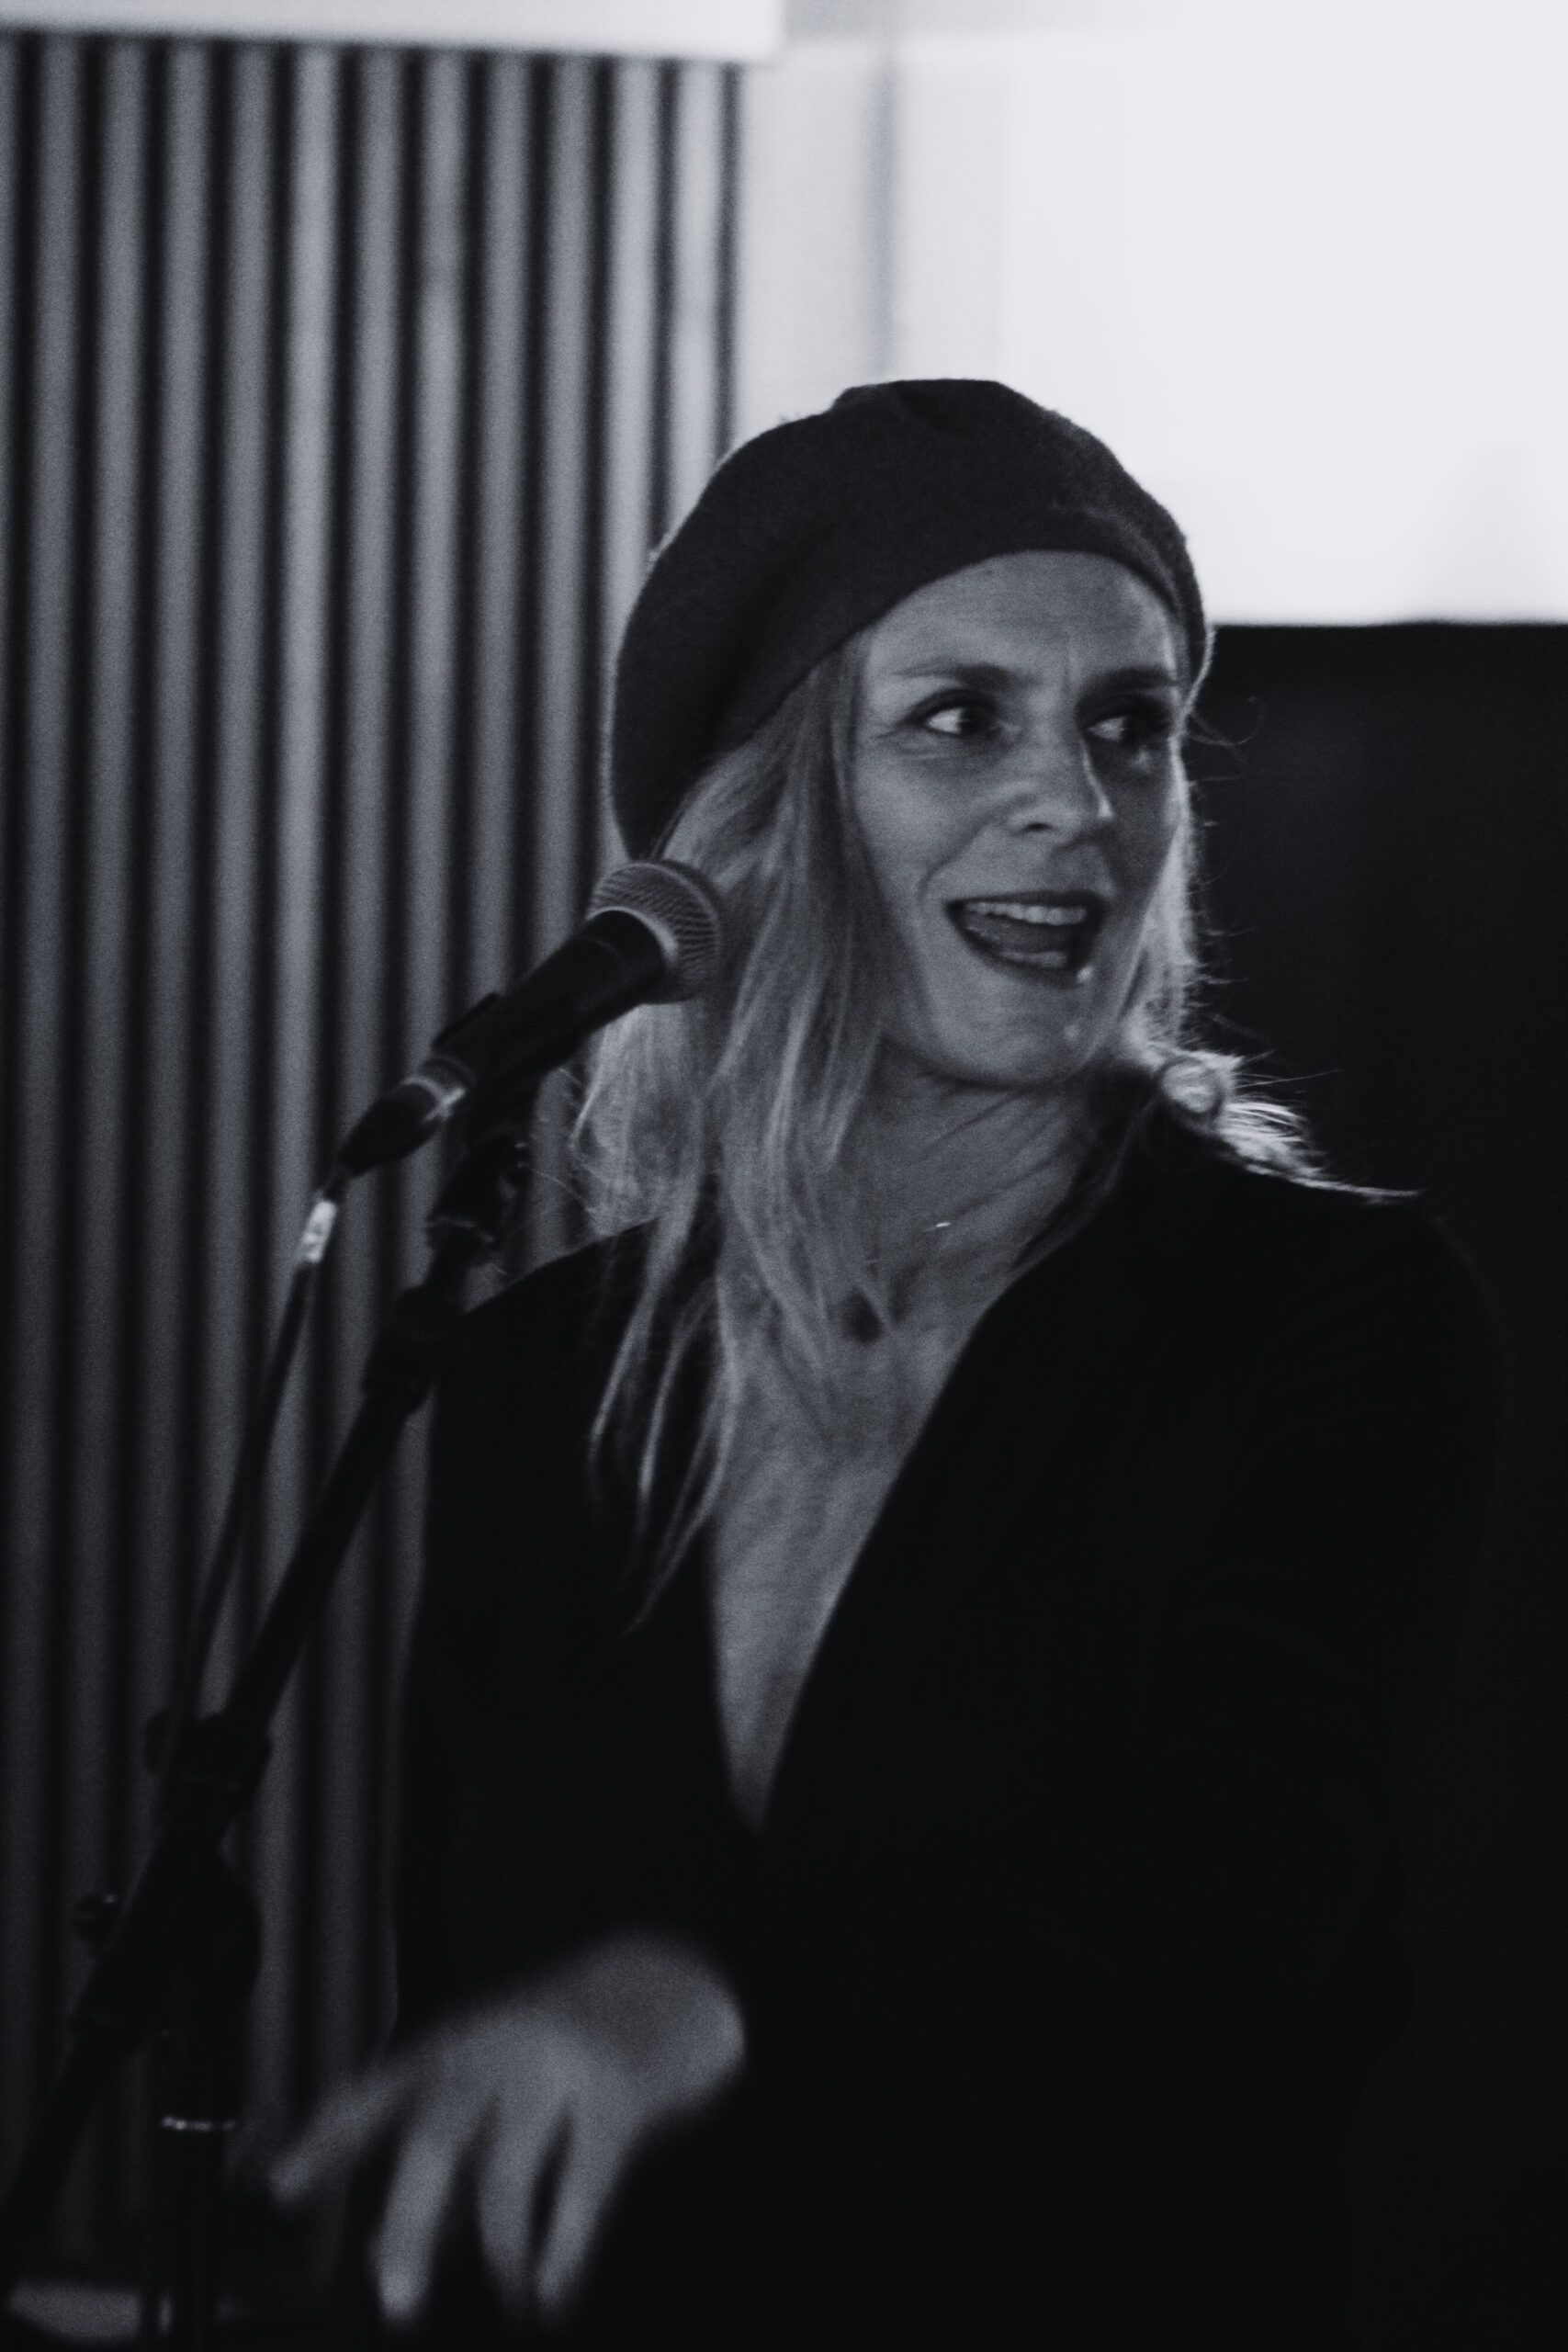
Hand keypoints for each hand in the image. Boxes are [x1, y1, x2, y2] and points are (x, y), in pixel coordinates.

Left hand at [270, 1933, 744, 2326]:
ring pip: (507, 2171)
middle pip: (436, 2136)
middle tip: (399, 2299)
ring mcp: (558, 2067)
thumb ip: (439, 2167)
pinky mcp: (618, 2095)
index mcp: (454, 2044)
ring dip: (499, 2255)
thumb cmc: (566, 2050)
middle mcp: (496, 2049)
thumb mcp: (493, 2087)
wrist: (671, 1986)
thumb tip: (376, 2253)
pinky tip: (553, 2293)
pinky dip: (562, 2253)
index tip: (283, 2189)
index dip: (327, 2139)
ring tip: (506, 2299)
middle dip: (410, 2224)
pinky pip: (582, 2187)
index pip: (376, 2090)